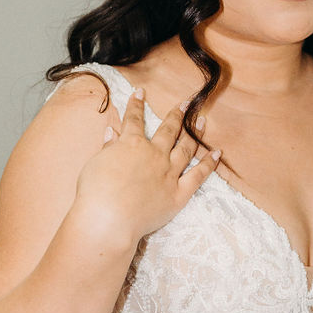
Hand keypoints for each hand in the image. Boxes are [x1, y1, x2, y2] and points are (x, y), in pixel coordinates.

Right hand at [75, 89, 219, 245]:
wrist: (108, 219)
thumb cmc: (95, 193)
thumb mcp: (95, 164)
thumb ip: (108, 148)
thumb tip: (112, 133)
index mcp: (131, 144)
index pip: (134, 120)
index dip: (137, 105)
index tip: (141, 92)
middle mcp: (154, 154)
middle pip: (168, 130)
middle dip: (177, 115)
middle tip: (186, 103)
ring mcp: (169, 173)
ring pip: (186, 148)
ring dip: (194, 133)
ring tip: (202, 121)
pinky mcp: (178, 194)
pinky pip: (198, 176)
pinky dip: (208, 164)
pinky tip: (217, 153)